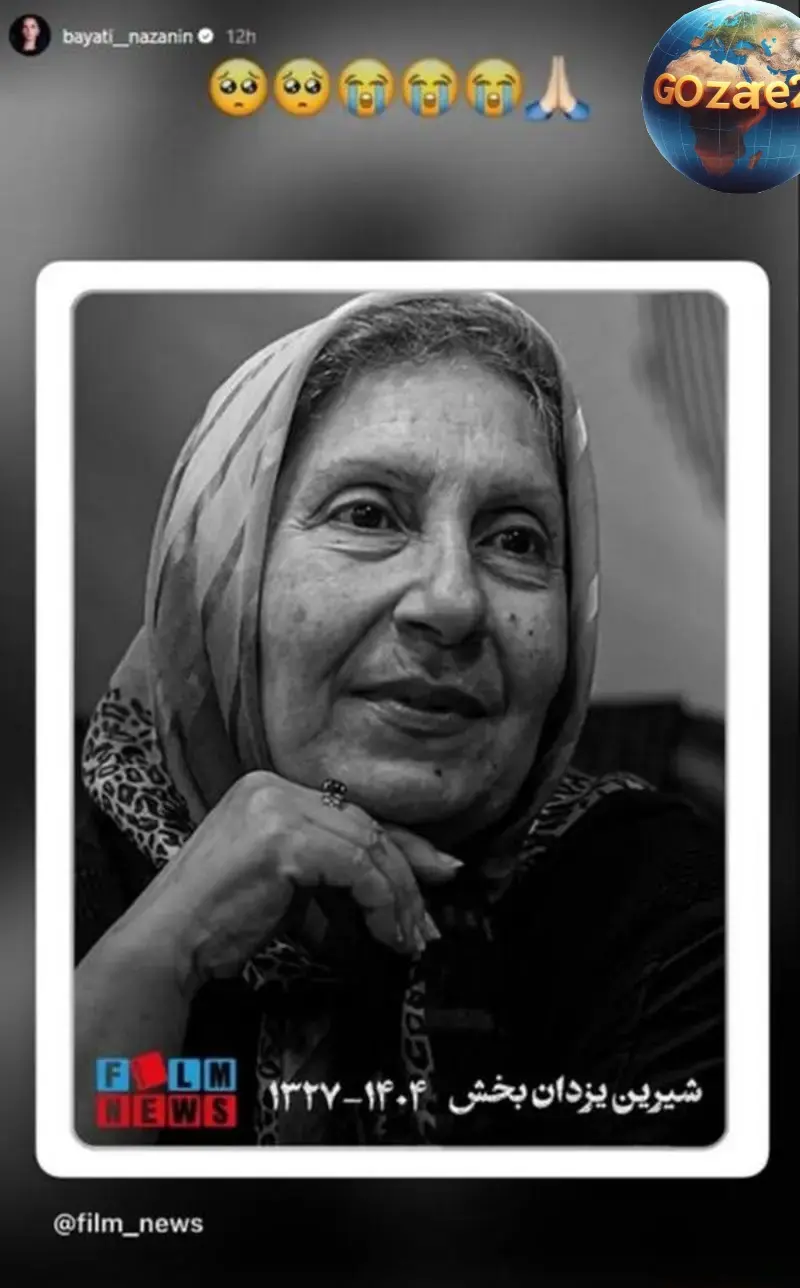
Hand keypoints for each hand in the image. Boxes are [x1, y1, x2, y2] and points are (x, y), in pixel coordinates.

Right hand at [128, 771, 462, 991]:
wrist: (169, 943)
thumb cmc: (219, 923)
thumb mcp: (286, 886)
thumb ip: (332, 873)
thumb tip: (398, 889)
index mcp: (270, 788)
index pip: (353, 815)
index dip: (402, 849)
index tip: (438, 878)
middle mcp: (274, 786)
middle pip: (366, 827)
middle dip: (408, 878)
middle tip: (428, 925)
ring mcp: (278, 808)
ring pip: (369, 847)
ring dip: (399, 898)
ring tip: (411, 939)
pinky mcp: (285, 839)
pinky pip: (357, 868)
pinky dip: (382, 903)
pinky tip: (387, 934)